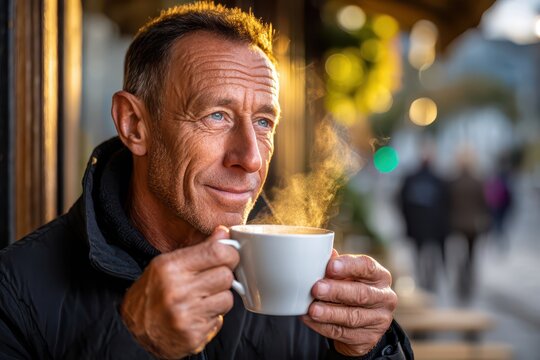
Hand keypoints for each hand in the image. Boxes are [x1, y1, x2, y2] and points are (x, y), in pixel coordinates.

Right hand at [120, 226, 238, 358]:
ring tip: (202, 299)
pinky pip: (220, 319)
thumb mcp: (169, 264)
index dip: (230, 252)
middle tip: (211, 280)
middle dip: (223, 276)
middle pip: (226, 275)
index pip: (217, 252)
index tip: (228, 255)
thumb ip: (199, 249)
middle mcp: (176, 291)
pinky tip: (198, 314)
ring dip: (219, 298)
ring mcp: (185, 315)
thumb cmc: (154, 293)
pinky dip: (213, 316)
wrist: (135, 330)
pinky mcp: (193, 335)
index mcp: (169, 268)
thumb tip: (223, 232)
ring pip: (227, 298)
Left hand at [302, 250, 396, 356]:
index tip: (330, 266)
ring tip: (312, 309)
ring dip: (329, 313)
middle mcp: (385, 297)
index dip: (349, 266)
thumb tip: (324, 252)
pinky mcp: (369, 338)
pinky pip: (343, 333)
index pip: (367, 267)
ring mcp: (379, 320)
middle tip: (316, 288)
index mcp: (380, 276)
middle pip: (361, 294)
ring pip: (353, 316)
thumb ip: (336, 265)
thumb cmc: (351, 289)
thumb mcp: (347, 276)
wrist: (361, 323)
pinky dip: (324, 326)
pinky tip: (310, 320)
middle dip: (336, 291)